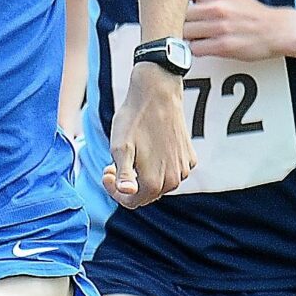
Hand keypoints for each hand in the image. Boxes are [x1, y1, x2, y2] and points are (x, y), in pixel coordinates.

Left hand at [103, 62, 196, 205]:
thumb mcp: (120, 148)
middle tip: (112, 163)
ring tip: (131, 154)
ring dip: (144, 175)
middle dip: (128, 183)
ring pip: (160, 184)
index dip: (114, 191)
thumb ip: (123, 176)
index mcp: (154, 182)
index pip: (131, 202)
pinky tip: (150, 148)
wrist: (157, 92)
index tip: (106, 170)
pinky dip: (159, 165)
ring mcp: (184, 169)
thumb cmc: (134, 119)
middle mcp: (174, 180)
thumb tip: (128, 194)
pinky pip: (172, 170)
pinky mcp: (190, 157)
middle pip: (146, 195)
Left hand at [185, 0, 294, 59]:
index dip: (176, 0)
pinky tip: (202, 46)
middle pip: (179, 14)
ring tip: (194, 37)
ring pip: (185, 32)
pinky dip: (195, 49)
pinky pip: (195, 49)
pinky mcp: (223, 46)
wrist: (277, 30)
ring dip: (187, 36)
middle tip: (185, 25)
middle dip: (180, 20)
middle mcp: (217, 7)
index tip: (175, 6)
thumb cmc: (253, 14)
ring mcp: (219, 27)